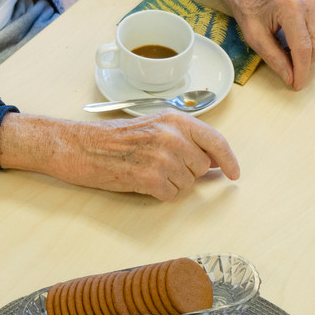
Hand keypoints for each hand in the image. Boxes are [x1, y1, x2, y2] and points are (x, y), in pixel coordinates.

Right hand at [0, 113, 241, 200]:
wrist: (81, 146)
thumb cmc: (113, 138)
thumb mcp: (154, 127)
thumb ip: (184, 140)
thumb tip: (212, 162)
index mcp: (175, 120)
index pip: (216, 141)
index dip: (229, 160)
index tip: (234, 174)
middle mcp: (172, 135)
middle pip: (201, 167)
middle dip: (187, 172)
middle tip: (160, 166)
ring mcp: (162, 156)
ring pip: (187, 183)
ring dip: (171, 184)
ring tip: (146, 172)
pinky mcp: (150, 177)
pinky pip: (170, 194)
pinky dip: (158, 193)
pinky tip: (140, 181)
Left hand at [207, 0, 314, 88]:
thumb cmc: (249, 8)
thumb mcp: (255, 37)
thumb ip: (274, 58)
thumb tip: (290, 77)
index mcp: (290, 9)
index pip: (303, 48)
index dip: (301, 71)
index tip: (296, 85)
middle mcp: (308, 5)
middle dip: (304, 66)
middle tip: (288, 73)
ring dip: (307, 56)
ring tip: (286, 53)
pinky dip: (310, 46)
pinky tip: (292, 44)